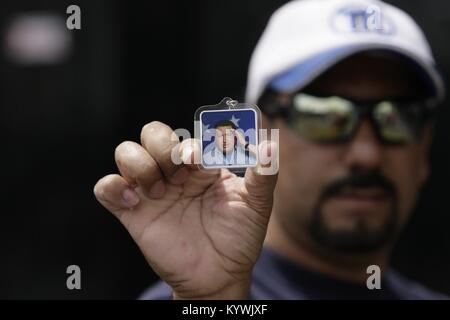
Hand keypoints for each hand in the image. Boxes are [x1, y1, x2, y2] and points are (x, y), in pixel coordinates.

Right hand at [94, 121, 277, 298]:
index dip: (197, 138)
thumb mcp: (257, 204)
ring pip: (126, 152)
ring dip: (141, 164)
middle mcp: (174, 172)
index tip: (210, 156)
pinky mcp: (132, 212)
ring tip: (161, 192)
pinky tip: (133, 201)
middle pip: (153, 132)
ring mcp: (151, 191)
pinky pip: (105, 188)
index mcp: (202, 164)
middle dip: (165, 146)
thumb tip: (271, 143)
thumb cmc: (238, 237)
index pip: (190, 133)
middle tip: (183, 173)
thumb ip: (263, 173)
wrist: (219, 274)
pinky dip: (112, 187)